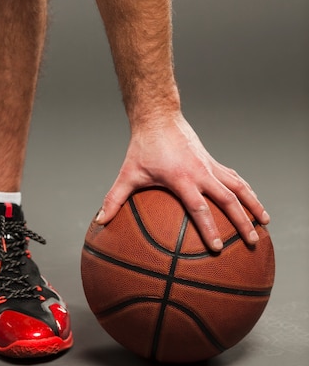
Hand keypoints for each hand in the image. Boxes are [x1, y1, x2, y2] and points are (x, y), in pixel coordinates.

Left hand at [95, 112, 269, 250]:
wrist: (158, 117)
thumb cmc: (142, 148)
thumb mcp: (127, 174)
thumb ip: (114, 199)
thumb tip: (99, 221)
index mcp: (182, 178)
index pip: (199, 208)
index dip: (209, 229)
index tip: (218, 248)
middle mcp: (201, 172)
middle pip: (229, 200)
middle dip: (241, 222)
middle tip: (251, 242)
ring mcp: (210, 165)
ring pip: (239, 187)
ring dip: (254, 205)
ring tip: (264, 223)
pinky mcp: (213, 161)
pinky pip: (235, 178)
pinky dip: (246, 191)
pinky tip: (252, 203)